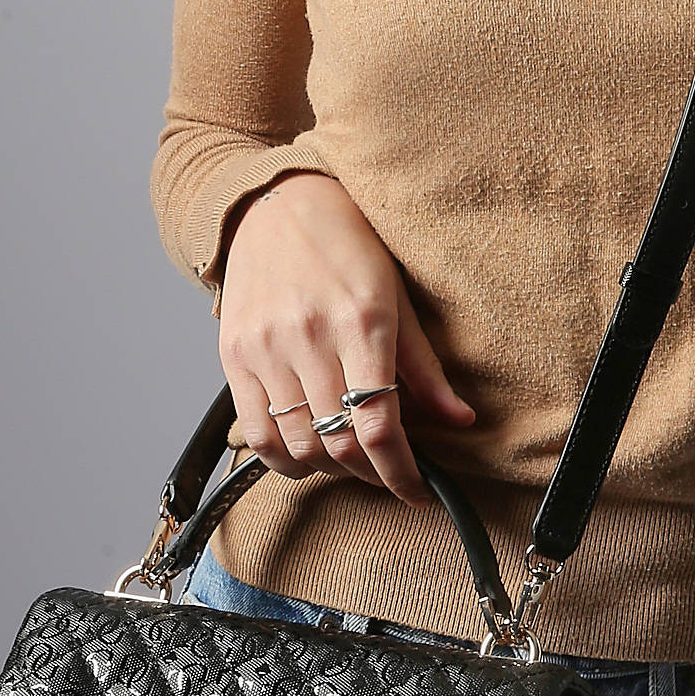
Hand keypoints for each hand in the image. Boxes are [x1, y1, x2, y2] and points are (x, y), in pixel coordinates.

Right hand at [216, 172, 475, 505]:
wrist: (276, 204)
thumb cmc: (346, 244)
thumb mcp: (398, 297)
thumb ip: (425, 367)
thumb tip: (461, 420)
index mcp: (362, 322)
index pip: (379, 424)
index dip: (401, 472)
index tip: (417, 491)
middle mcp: (310, 338)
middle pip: (339, 443)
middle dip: (371, 474)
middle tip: (389, 473)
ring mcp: (266, 349)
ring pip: (298, 446)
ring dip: (330, 469)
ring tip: (350, 459)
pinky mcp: (233, 356)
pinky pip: (255, 432)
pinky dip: (284, 458)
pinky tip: (306, 454)